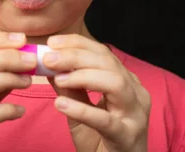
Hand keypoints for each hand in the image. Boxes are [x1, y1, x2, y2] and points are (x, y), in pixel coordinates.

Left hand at [43, 34, 150, 151]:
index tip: (51, 43)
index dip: (77, 44)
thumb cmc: (101, 140)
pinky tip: (60, 105)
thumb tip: (48, 64)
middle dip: (75, 56)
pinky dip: (82, 110)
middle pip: (108, 63)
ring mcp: (135, 115)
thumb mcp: (81, 110)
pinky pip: (106, 120)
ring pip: (115, 84)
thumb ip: (69, 88)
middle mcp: (136, 93)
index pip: (103, 52)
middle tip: (48, 58)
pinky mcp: (127, 137)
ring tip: (58, 79)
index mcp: (127, 82)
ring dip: (82, 77)